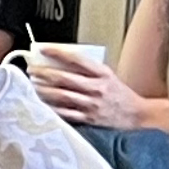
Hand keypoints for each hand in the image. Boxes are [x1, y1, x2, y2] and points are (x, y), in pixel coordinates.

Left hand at [21, 45, 144, 128]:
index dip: (57, 53)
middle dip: (44, 73)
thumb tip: (62, 63)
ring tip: (32, 85)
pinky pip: (65, 113)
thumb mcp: (108, 75)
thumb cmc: (120, 94)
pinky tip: (40, 104)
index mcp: (102, 73)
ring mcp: (92, 104)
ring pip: (62, 95)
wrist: (136, 114)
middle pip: (64, 78)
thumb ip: (89, 70)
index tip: (43, 49)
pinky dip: (51, 108)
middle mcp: (97, 87)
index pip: (76, 59)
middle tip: (31, 70)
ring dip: (43, 90)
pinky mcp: (89, 118)